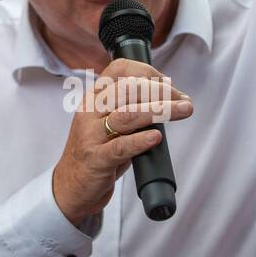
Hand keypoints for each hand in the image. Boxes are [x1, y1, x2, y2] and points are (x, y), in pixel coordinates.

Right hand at [52, 59, 192, 227]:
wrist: (71, 187)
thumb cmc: (97, 154)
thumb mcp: (109, 124)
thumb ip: (131, 109)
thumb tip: (170, 100)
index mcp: (93, 98)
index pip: (119, 69)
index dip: (148, 72)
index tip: (169, 83)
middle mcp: (89, 112)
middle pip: (128, 89)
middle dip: (161, 91)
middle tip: (184, 101)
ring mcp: (91, 136)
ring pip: (127, 115)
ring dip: (160, 110)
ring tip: (183, 110)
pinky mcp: (96, 159)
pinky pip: (121, 147)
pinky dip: (141, 141)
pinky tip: (156, 137)